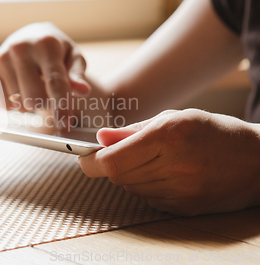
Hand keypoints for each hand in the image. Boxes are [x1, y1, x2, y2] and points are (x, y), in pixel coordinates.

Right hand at [0, 22, 90, 128]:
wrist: (31, 35)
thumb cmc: (56, 50)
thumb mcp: (73, 57)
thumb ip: (77, 75)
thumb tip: (83, 91)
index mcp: (46, 44)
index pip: (55, 82)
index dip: (61, 107)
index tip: (64, 126)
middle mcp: (21, 48)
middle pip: (34, 99)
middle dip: (46, 104)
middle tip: (49, 92)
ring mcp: (2, 58)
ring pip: (20, 104)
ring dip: (31, 103)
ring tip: (34, 84)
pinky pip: (5, 103)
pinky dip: (16, 102)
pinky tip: (21, 86)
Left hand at [78, 109, 259, 215]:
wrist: (258, 161)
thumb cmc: (212, 131)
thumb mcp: (173, 118)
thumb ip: (131, 131)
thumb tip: (99, 140)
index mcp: (167, 137)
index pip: (110, 161)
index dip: (90, 161)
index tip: (84, 157)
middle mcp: (174, 166)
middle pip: (116, 176)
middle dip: (111, 165)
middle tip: (126, 153)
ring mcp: (181, 192)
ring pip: (131, 188)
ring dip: (131, 176)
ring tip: (155, 161)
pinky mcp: (186, 208)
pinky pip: (148, 199)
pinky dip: (148, 187)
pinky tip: (169, 175)